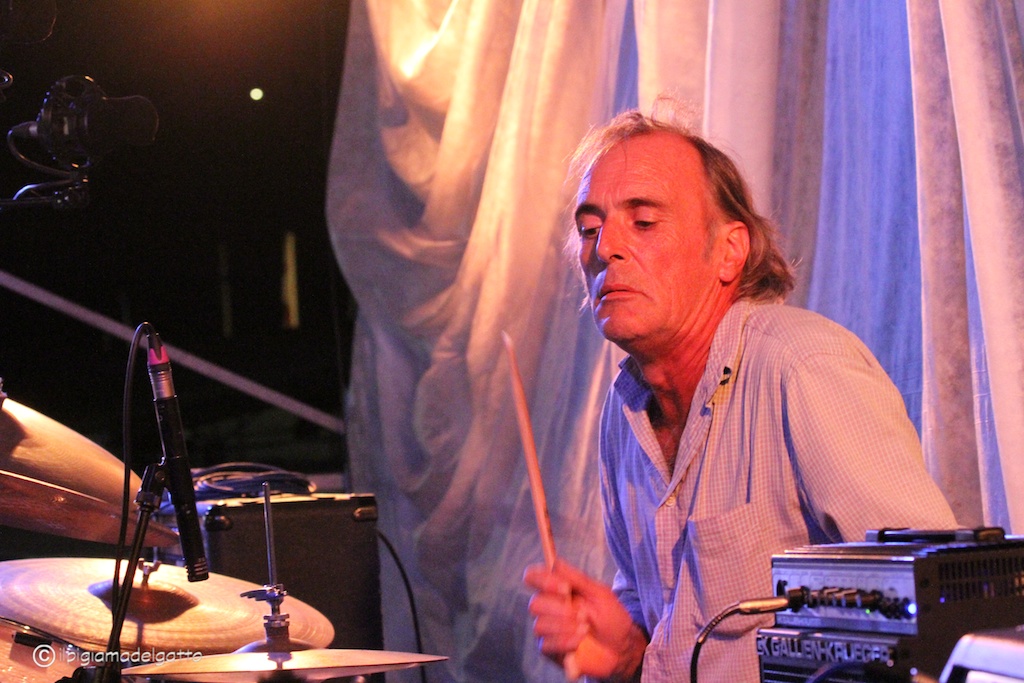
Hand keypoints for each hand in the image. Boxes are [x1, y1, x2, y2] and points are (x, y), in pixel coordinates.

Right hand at [524, 560, 646, 680]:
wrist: (622, 647)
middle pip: (535, 604)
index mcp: (557, 590)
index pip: (533, 578)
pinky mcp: (551, 651)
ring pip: (540, 625)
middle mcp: (548, 609)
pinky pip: (546, 645)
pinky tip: (580, 640)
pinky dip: (564, 641)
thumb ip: (577, 579)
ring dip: (564, 626)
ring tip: (585, 628)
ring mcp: (548, 631)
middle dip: (559, 609)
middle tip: (582, 614)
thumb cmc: (611, 617)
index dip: (543, 580)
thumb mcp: (599, 593)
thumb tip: (555, 562)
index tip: (565, 588)